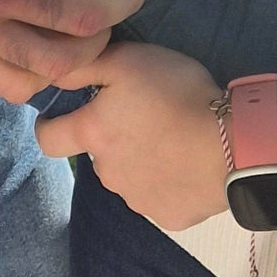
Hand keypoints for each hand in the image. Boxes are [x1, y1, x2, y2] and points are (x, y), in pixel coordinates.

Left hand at [37, 42, 231, 229]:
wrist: (230, 146)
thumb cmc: (176, 95)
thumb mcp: (128, 60)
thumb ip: (86, 65)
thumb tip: (55, 73)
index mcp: (94, 134)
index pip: (49, 138)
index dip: (47, 126)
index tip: (55, 117)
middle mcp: (106, 172)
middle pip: (97, 152)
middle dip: (110, 135)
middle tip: (141, 113)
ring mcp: (136, 199)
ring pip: (127, 174)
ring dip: (138, 157)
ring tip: (169, 135)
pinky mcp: (167, 217)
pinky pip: (157, 194)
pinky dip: (165, 179)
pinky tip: (185, 160)